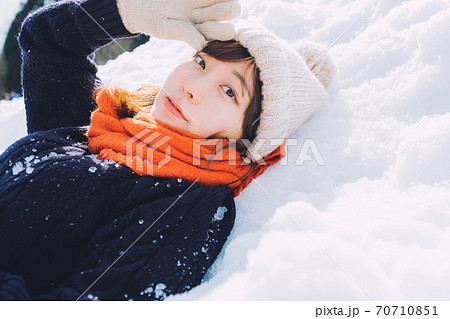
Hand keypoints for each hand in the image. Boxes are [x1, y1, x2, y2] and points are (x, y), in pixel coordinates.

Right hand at [116, 0, 240, 49]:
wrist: (140, 5)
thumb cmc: (153, 20)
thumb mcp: (165, 28)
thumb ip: (183, 34)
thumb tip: (200, 44)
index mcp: (204, 30)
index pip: (226, 31)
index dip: (225, 29)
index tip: (215, 26)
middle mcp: (208, 14)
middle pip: (231, 10)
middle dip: (227, 8)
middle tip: (215, 8)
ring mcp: (203, 1)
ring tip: (207, 1)